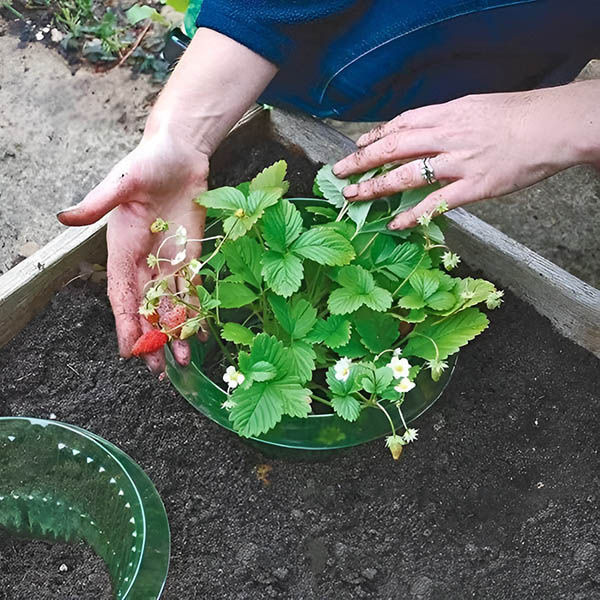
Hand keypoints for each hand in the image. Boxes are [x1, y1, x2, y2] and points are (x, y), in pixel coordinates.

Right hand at [57, 131, 207, 371]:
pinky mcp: (189, 256)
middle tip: (158, 370)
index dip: (125, 322)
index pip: (121, 293)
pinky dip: (196, 311)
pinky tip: (201, 333)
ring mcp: (167, 261)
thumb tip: (64, 217)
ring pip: (170, 304)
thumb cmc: (148, 162)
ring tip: (184, 361)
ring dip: (176, 333)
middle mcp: (142, 261)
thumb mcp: (123, 180)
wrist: (180, 154)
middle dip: (151, 339)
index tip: (129, 351)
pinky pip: (192, 289)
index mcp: (121, 248)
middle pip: (146, 308)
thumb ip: (99, 202)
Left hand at [333, 82, 599, 229]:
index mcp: (446, 113)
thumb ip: (445, 119)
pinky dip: (412, 213)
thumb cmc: (516, 115)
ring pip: (407, 174)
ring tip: (354, 196)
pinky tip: (394, 222)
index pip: (400, 124)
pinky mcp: (474, 187)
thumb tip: (420, 130)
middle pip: (393, 148)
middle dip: (362, 161)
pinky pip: (435, 203)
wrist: (553, 126)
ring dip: (376, 186)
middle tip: (339, 173)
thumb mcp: (475, 106)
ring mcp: (458, 162)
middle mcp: (446, 136)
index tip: (357, 146)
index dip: (374, 136)